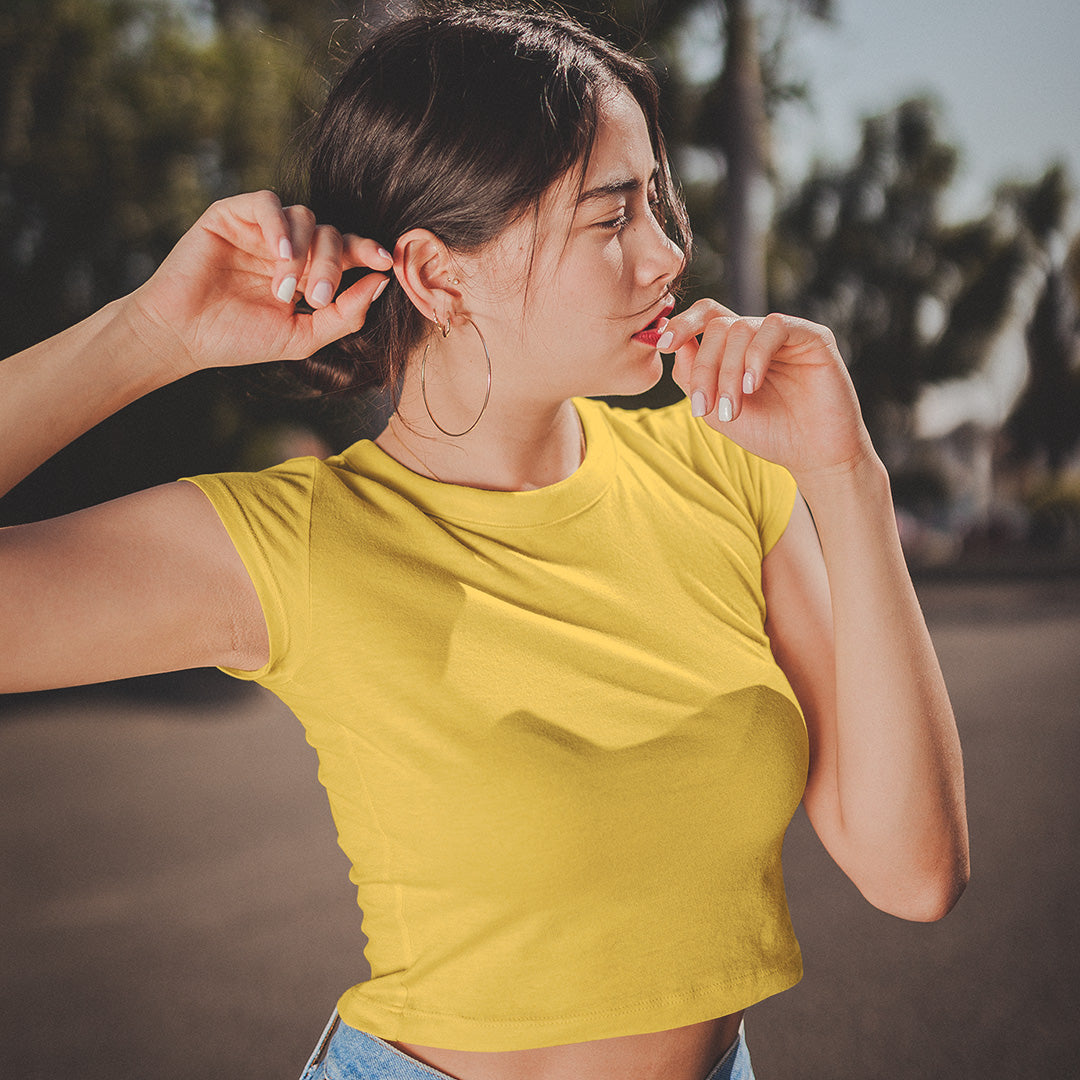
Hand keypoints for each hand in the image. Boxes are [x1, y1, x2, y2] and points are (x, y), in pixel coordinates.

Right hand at [125, 190, 393, 377]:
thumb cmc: (240, 339)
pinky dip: (280, 226)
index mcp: (307, 272)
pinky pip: (268, 202)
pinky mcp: (231, 214)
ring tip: (286, 288)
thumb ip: (345, 314)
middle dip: (332, 264)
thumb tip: (382, 283)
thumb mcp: (303, 336)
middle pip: (330, 233)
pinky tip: (278, 255)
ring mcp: (260, 229)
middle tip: (318, 296)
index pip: (347, 250)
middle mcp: (287, 246)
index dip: (368, 251)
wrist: (183, 335)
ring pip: (304, 216)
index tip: (387, 263)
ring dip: (304, 252)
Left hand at [665, 300, 876, 482]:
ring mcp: (785, 334)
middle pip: (718, 326)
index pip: (705, 318)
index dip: (681, 324)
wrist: (811, 455)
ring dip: (728, 371)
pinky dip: (755, 356)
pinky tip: (752, 386)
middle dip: (705, 368)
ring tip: (732, 409)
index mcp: (735, 348)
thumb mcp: (715, 409)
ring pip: (741, 329)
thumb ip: (692, 377)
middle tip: (706, 407)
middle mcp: (759, 335)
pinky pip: (775, 327)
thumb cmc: (767, 432)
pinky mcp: (813, 336)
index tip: (660, 344)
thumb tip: (675, 344)